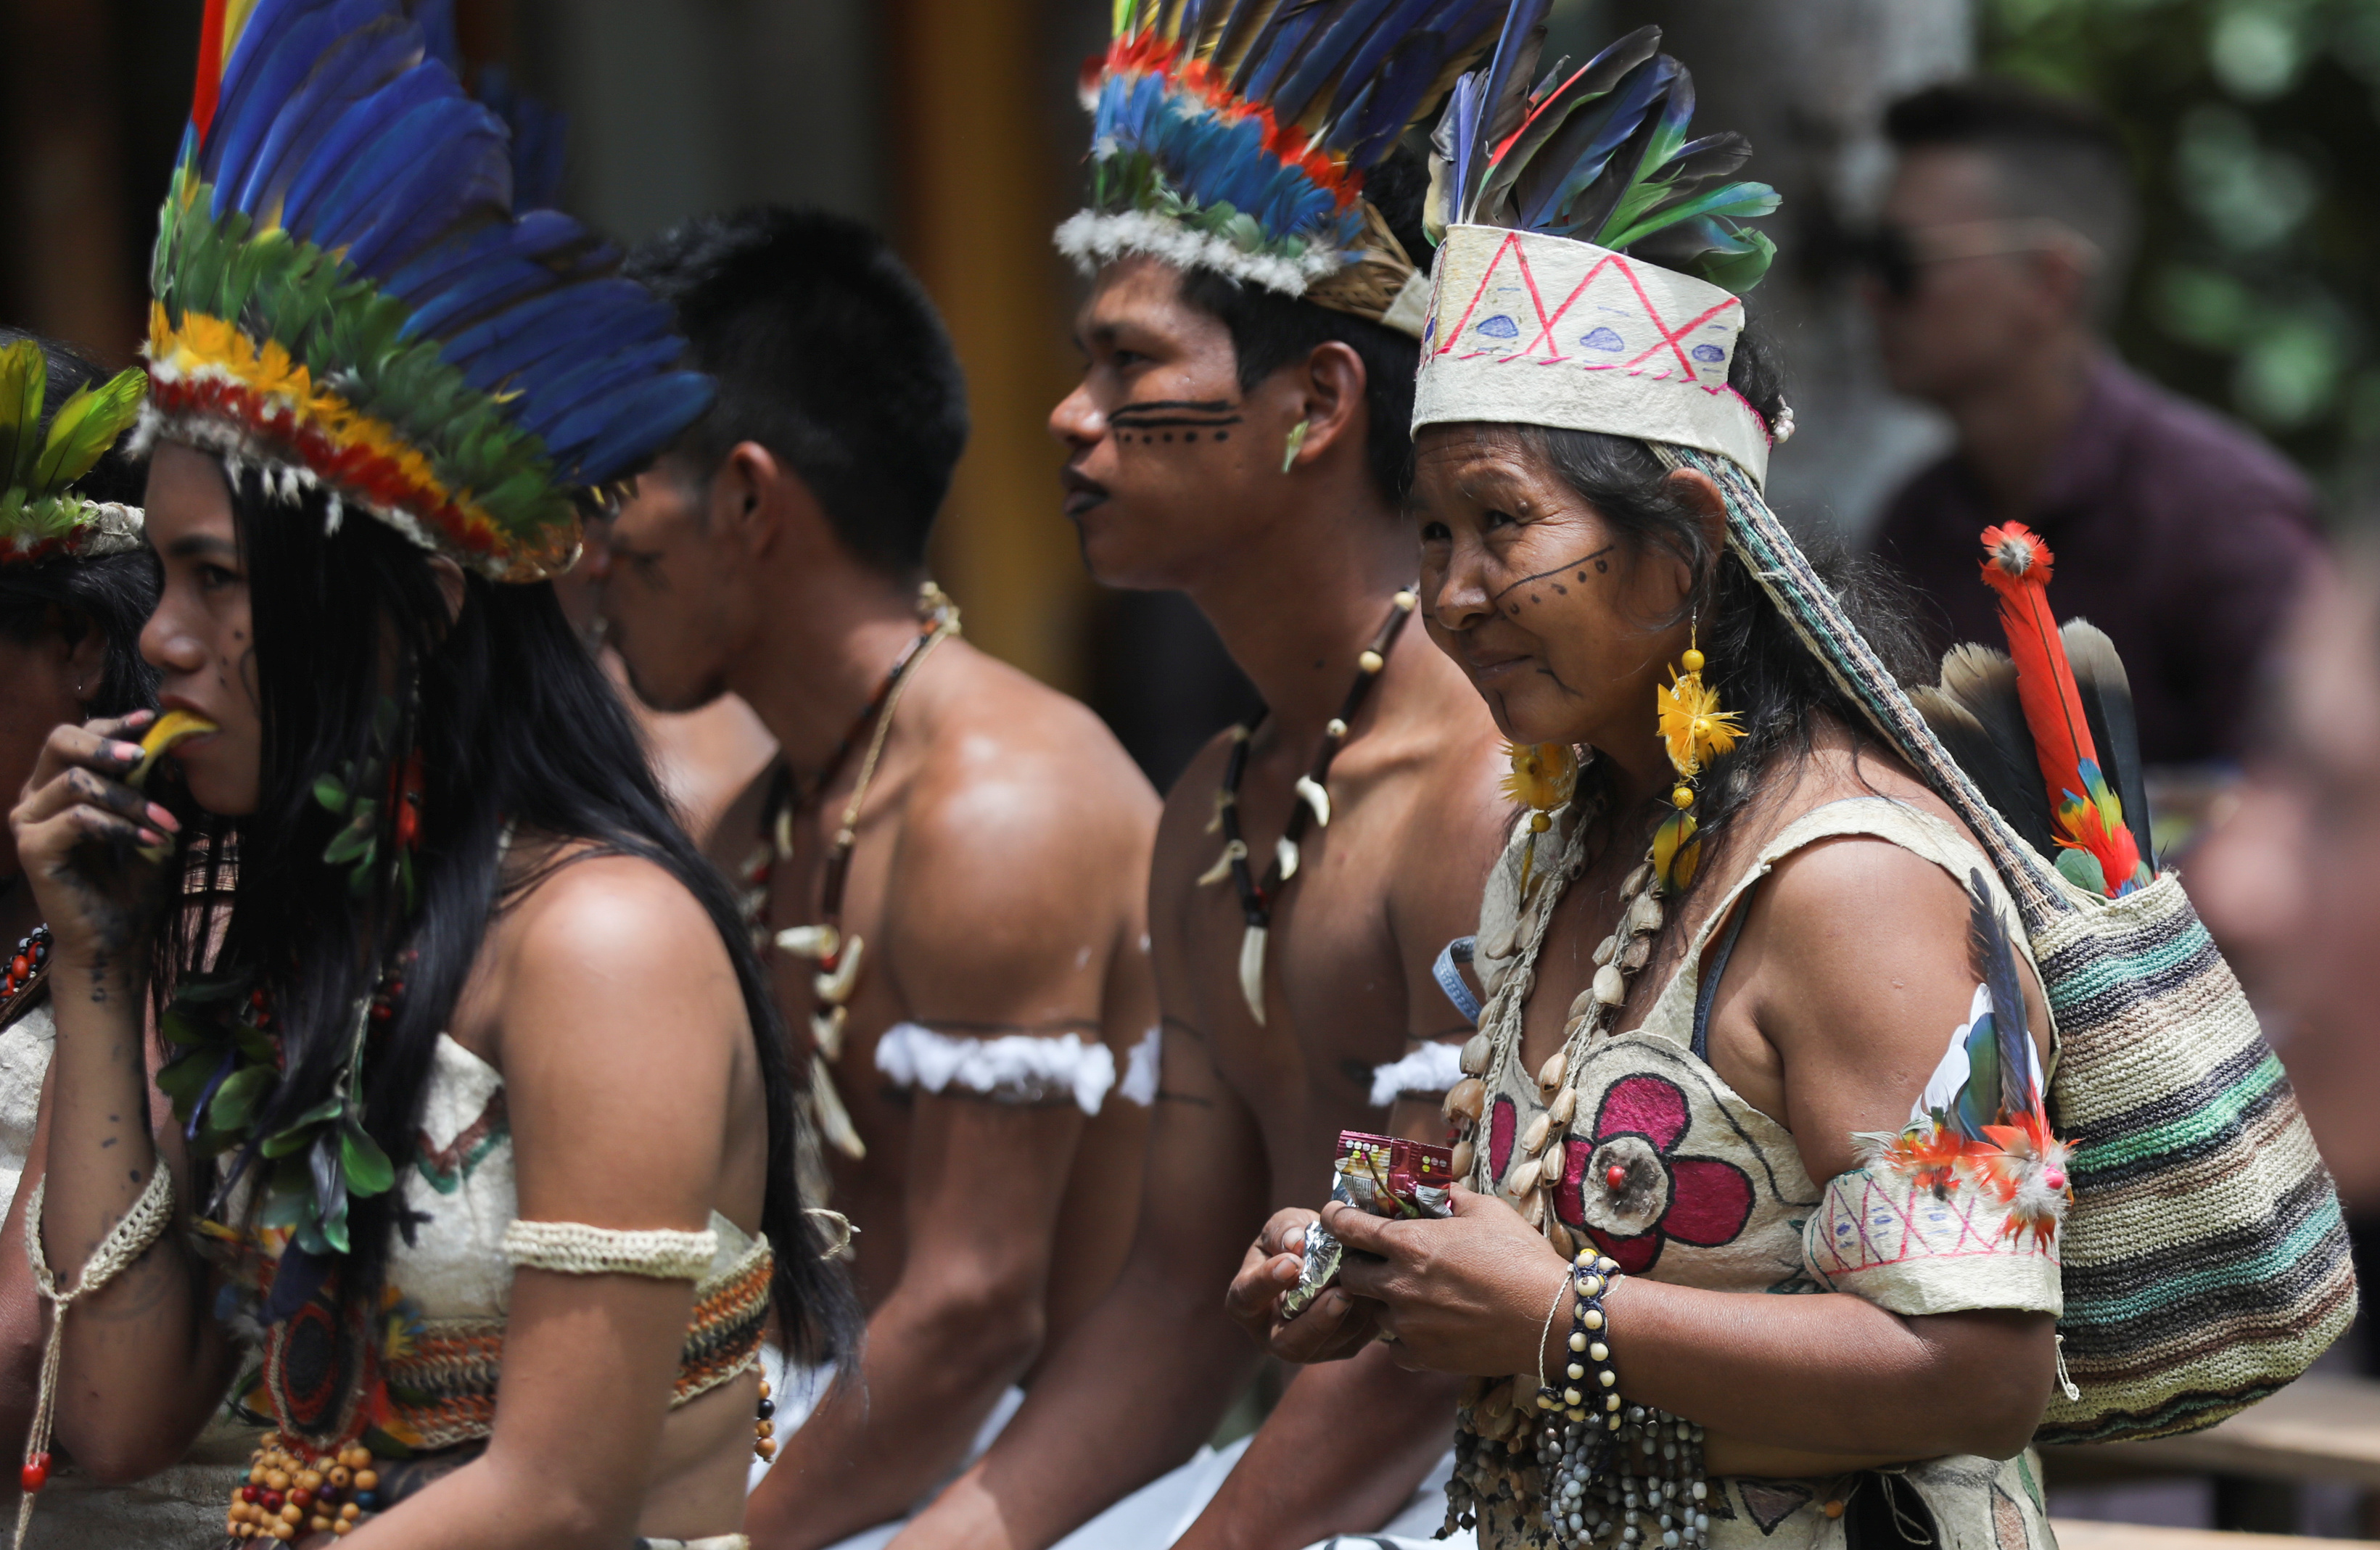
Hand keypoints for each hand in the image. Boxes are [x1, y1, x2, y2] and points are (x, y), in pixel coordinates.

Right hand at [12, 713, 177, 967]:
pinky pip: (78, 819)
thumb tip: (165, 743)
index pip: (76, 736)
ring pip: (77, 782)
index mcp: (59, 784)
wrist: (120, 934)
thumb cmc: (134, 877)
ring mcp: (29, 822)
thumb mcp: (151, 819)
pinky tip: (153, 840)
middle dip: (106, 744)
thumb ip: (151, 783)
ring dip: (130, 800)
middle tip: (143, 757)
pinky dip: (121, 826)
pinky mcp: (32, 849)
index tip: (150, 719)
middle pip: (59, 742)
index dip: (112, 724)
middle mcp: (36, 797)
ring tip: (167, 824)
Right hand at [1223, 1207, 1379, 1363]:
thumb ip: (1285, 1231)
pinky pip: (1354, 1342)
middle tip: (1341, 1294)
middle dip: (1317, 1321)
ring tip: (1368, 1286)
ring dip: (1351, 1316)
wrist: (1325, 1257)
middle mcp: (1272, 1335)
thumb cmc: (1296, 1241)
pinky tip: (1378, 1293)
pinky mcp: (1338, 1350)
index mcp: (1246, 1302)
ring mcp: (1306, 1348)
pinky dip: (1368, 1318)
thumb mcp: (1285, 1226)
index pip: (1246, 1298)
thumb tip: (1295, 1244)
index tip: (1290, 1262)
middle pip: (1289, 1344)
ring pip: (1329, 1346)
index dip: (1266, 1283)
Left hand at [1326, 1185, 1570, 1379]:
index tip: (1335, 1214)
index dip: (1336, 1217)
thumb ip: (1451, 1197)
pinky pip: (1396, 1346)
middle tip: (1376, 1259)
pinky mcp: (1422, 1357)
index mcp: (1409, 1244)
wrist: (1552, 1320)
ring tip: (1416, 1294)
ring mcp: (1408, 1325)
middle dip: (1356, 1263)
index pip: (1348, 1227)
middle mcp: (1398, 1285)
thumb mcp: (1488, 1211)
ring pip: (1374, 1312)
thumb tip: (1434, 1188)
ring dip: (1386, 1301)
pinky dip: (1405, 1336)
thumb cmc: (1522, 1258)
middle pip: (1348, 1274)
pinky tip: (1429, 1325)